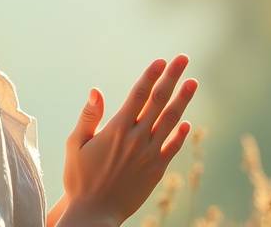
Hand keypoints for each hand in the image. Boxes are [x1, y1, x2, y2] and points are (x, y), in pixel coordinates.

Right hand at [61, 54, 197, 225]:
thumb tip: (96, 90)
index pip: (139, 95)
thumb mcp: (76, 145)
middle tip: (183, 59)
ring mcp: (150, 154)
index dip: (151, 75)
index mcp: (117, 129)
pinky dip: (181, 133)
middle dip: (172, 77)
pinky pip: (173, 147)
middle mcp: (137, 138)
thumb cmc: (80, 179)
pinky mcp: (157, 170)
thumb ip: (89, 117)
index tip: (161, 60)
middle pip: (159, 101)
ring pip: (171, 121)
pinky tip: (187, 123)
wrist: (95, 214)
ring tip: (193, 82)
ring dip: (183, 99)